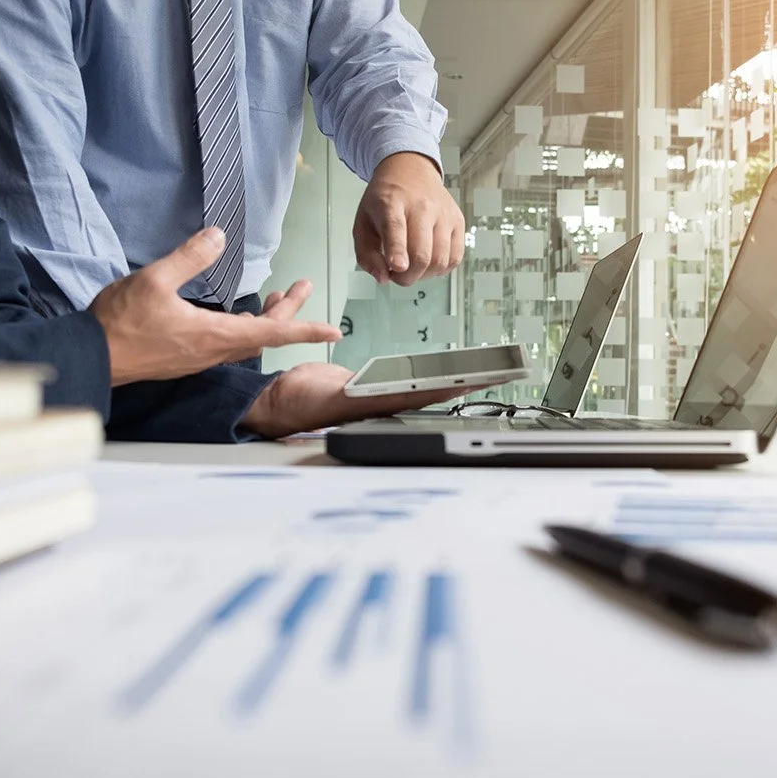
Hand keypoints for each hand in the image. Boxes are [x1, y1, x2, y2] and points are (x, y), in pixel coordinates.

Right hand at [88, 229, 340, 385]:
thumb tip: (219, 236)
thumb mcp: (154, 280)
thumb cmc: (120, 322)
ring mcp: (199, 357)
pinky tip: (238, 317)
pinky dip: (243, 328)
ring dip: (266, 320)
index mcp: (213, 334)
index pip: (271, 332)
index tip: (332, 331)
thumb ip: (190, 257)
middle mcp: (213, 350)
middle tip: (302, 286)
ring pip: (245, 340)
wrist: (93, 357)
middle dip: (288, 311)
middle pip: (263, 334)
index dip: (304, 328)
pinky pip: (227, 344)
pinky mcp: (186, 358)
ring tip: (279, 297)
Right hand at [239, 362, 474, 439]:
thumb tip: (393, 392)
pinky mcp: (370, 386)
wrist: (279, 400)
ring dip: (451, 379)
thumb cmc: (300, 405)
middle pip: (433, 390)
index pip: (428, 395)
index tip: (484, 380)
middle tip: (497, 373)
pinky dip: (426, 375)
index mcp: (380, 406)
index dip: (456, 387)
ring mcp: (379, 395)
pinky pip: (404, 380)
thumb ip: (363, 396)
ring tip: (480, 371)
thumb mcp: (335, 398)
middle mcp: (385, 403)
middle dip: (465, 383)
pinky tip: (442, 373)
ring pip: (423, 385)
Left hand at [353, 152, 464, 286]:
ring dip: (424, 275)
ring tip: (412, 268)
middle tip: (397, 275)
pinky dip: (441, 269)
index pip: (396, 228)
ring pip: (440, 260)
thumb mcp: (363, 223)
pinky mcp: (458, 221)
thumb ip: (367, 255)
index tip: (397, 267)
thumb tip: (383, 278)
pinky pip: (455, 258)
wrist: (410, 171)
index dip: (397, 251)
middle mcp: (422, 206)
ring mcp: (443, 214)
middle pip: (421, 254)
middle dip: (407, 277)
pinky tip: (428, 263)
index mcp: (391, 203)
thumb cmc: (385, 200)